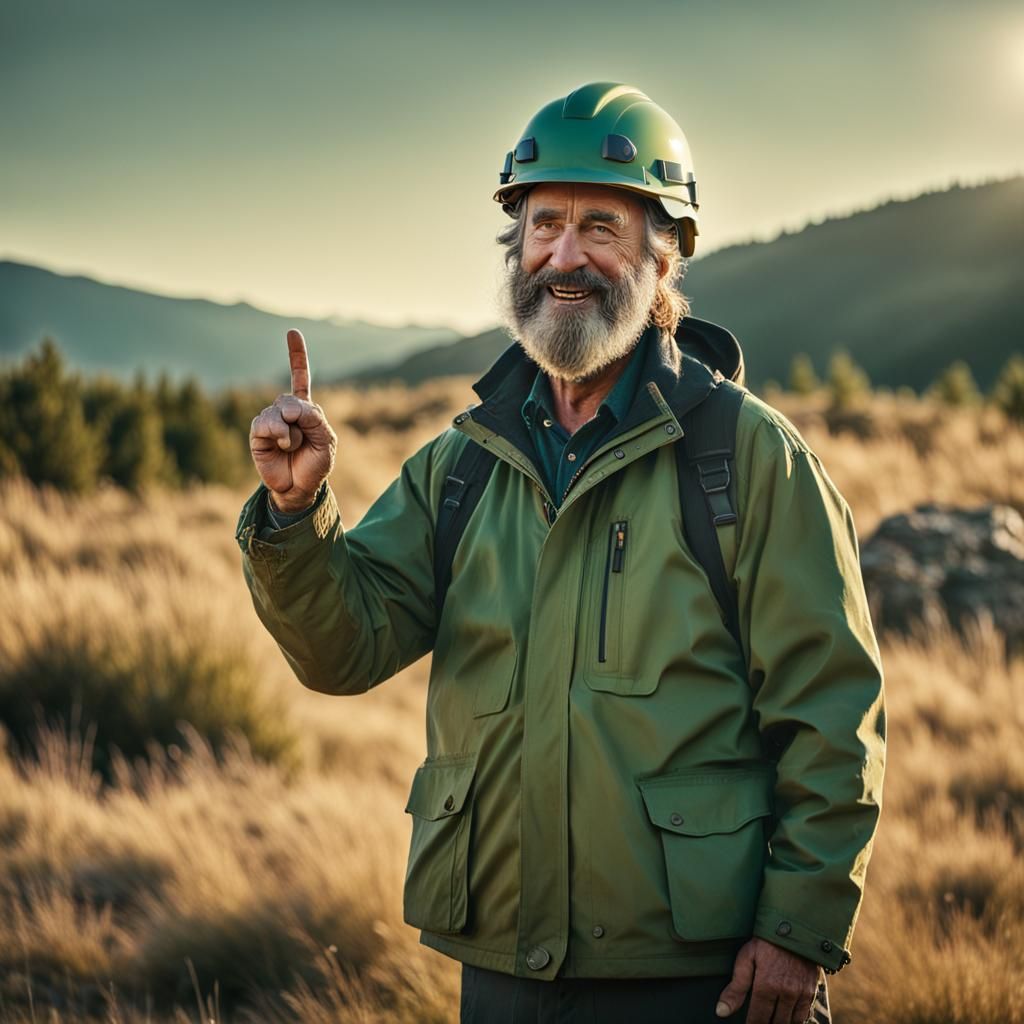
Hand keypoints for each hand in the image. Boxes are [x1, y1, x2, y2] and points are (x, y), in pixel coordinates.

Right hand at [249, 329, 336, 512]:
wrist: (299, 487)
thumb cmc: (315, 464)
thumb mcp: (326, 441)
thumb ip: (314, 419)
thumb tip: (289, 408)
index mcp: (306, 409)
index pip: (300, 377)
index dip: (296, 355)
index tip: (292, 332)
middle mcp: (286, 411)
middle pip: (290, 400)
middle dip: (300, 418)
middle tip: (303, 438)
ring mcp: (270, 421)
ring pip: (277, 411)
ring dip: (289, 431)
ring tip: (292, 446)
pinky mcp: (258, 433)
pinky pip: (265, 423)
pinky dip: (277, 434)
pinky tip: (282, 444)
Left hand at [715, 937, 821, 1023]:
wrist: (793, 926)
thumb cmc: (765, 942)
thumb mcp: (746, 958)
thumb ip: (736, 988)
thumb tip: (721, 1011)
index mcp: (766, 986)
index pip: (758, 1019)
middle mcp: (785, 993)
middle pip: (775, 1023)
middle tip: (758, 1021)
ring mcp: (800, 993)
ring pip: (790, 1022)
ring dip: (779, 1023)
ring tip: (771, 1020)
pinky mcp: (810, 990)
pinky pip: (804, 1015)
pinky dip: (795, 1020)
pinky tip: (786, 1019)